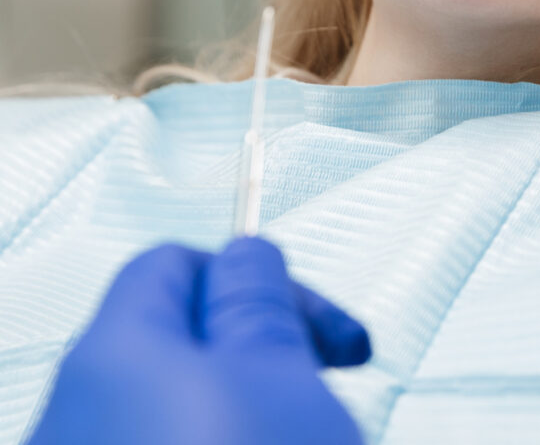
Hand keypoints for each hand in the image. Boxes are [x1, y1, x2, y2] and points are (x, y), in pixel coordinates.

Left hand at [27, 237, 369, 444]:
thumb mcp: (278, 372)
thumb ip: (258, 296)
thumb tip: (245, 253)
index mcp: (112, 352)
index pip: (174, 263)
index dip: (257, 279)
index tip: (320, 323)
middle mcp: (77, 412)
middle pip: (179, 338)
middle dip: (262, 348)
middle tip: (322, 380)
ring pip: (181, 404)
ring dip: (252, 404)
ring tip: (301, 431)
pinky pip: (171, 443)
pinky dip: (223, 440)